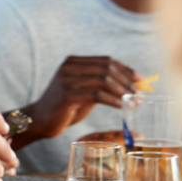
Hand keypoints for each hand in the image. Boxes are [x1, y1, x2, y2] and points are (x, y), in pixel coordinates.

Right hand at [18, 56, 139, 145]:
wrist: (41, 120)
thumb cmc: (65, 107)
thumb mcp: (83, 91)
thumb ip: (100, 85)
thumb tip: (131, 85)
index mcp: (73, 62)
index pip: (106, 60)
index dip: (126, 69)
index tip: (140, 80)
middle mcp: (69, 67)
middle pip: (107, 68)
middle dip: (127, 81)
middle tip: (139, 94)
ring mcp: (67, 80)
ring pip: (104, 80)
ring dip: (123, 91)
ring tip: (134, 101)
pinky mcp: (68, 94)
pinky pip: (97, 95)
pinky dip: (113, 100)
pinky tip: (122, 106)